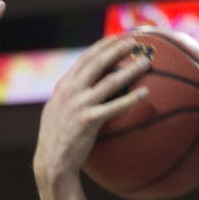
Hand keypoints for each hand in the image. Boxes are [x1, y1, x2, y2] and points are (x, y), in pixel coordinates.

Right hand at [32, 35, 149, 186]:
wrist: (52, 161)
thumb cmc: (58, 139)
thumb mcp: (58, 111)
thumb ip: (71, 96)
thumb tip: (87, 88)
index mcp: (64, 86)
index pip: (85, 59)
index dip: (102, 46)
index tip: (117, 38)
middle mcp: (70, 91)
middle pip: (98, 63)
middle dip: (118, 49)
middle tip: (135, 42)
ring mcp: (79, 104)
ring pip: (110, 81)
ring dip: (130, 69)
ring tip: (146, 62)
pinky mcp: (89, 120)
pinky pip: (115, 106)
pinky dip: (131, 98)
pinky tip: (145, 94)